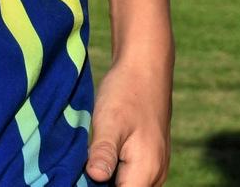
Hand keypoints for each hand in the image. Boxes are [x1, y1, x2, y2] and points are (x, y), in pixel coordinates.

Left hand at [86, 57, 170, 184]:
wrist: (146, 65)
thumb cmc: (126, 90)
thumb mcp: (109, 121)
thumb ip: (103, 153)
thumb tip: (95, 177)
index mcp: (146, 171)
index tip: (83, 173)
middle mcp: (156, 175)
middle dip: (99, 186)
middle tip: (83, 164)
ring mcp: (155, 168)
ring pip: (127, 185)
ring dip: (107, 181)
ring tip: (88, 161)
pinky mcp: (150, 159)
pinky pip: (131, 177)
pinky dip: (114, 173)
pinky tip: (98, 158)